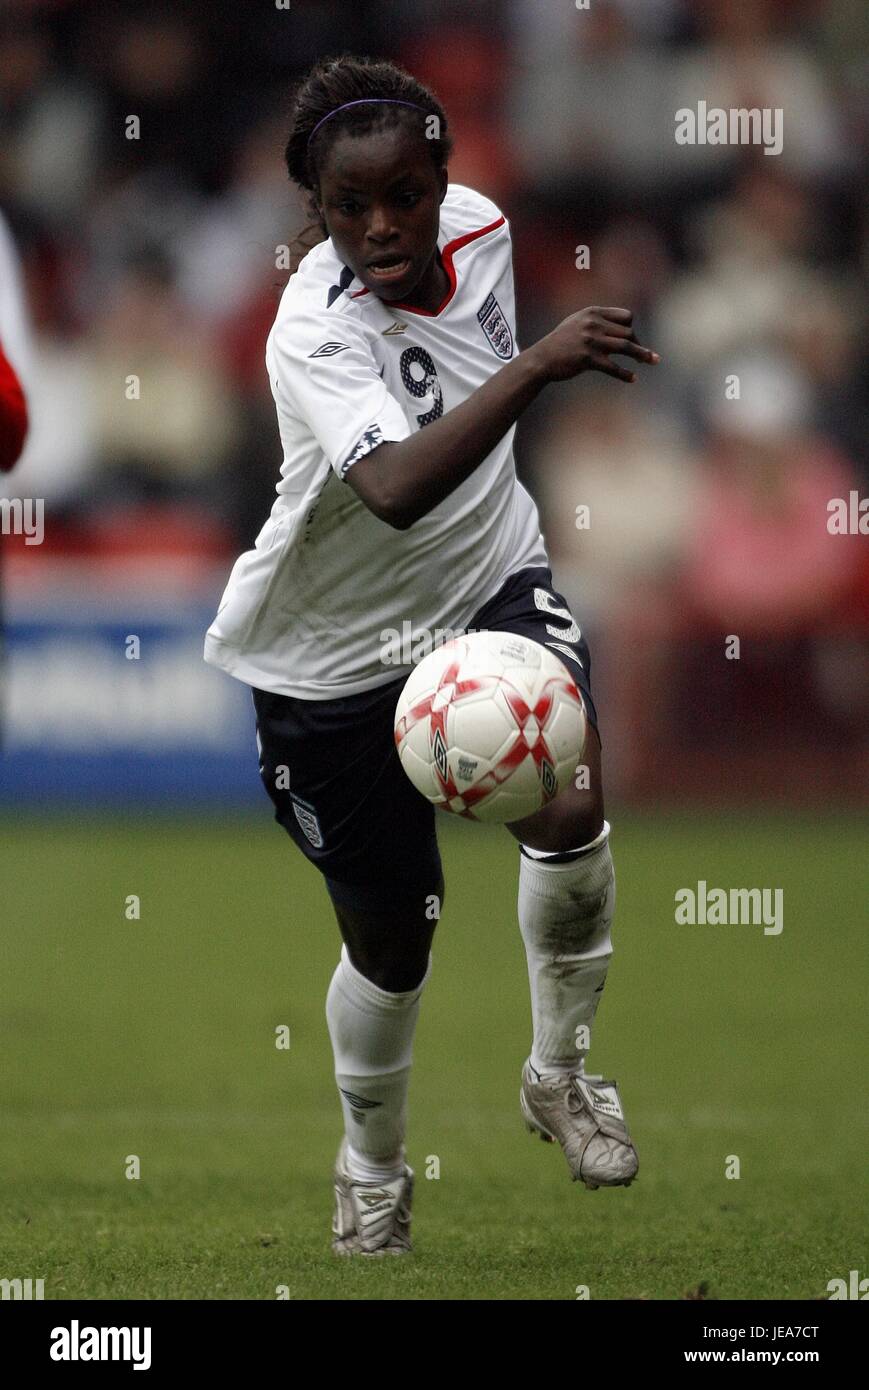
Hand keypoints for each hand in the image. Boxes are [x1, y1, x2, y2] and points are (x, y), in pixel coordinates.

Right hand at [532, 306, 659, 383]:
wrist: (541, 359)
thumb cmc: (561, 343)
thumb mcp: (577, 323)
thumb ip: (597, 320)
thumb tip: (621, 324)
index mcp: (593, 312)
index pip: (625, 316)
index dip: (632, 328)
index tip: (634, 340)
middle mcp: (593, 324)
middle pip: (628, 331)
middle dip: (637, 344)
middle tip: (643, 357)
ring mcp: (590, 341)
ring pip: (625, 346)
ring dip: (642, 355)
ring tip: (654, 361)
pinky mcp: (587, 358)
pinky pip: (612, 367)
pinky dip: (625, 374)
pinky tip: (633, 379)